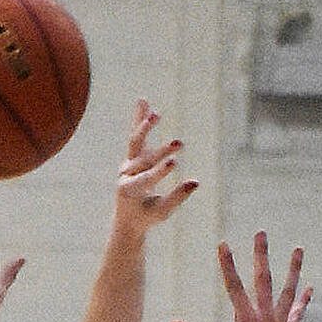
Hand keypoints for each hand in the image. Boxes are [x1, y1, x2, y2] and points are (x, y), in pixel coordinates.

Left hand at [115, 98, 197, 233]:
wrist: (127, 219)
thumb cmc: (146, 217)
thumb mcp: (162, 211)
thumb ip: (177, 197)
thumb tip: (196, 182)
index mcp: (130, 190)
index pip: (147, 178)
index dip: (161, 171)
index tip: (175, 162)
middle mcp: (125, 174)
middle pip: (143, 159)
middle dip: (161, 152)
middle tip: (180, 144)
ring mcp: (127, 164)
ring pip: (135, 142)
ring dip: (144, 127)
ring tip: (155, 115)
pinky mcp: (131, 157)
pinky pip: (136, 136)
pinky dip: (140, 119)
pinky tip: (143, 102)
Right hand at [170, 231, 312, 321]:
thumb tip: (171, 321)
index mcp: (245, 319)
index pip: (233, 286)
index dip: (227, 264)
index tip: (223, 244)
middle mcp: (265, 317)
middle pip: (263, 279)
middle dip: (260, 255)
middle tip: (260, 232)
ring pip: (287, 291)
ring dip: (293, 269)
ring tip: (298, 249)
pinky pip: (297, 313)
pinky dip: (302, 301)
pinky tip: (309, 287)